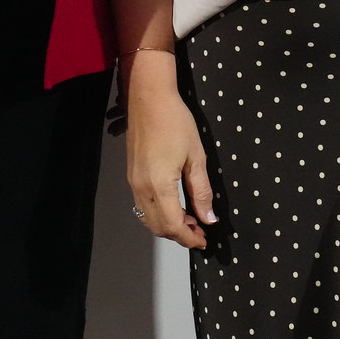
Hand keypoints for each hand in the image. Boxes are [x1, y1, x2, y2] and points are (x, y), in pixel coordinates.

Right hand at [124, 52, 215, 248]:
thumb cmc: (176, 122)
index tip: (205, 240)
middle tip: (200, 231)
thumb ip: (201, 191)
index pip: (173, 225)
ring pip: (148, 218)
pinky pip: (143, 205)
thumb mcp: (196, 156)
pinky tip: (174, 205)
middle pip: (158, 226)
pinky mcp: (131, 175)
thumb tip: (209, 219)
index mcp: (160, 185)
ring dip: (168, 225)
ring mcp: (133, 182)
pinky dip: (158, 213)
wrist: (148, 98)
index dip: (190, 238)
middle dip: (179, 235)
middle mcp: (141, 188)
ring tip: (190, 219)